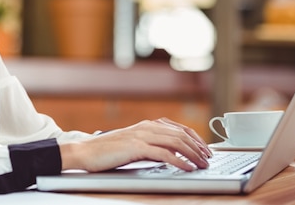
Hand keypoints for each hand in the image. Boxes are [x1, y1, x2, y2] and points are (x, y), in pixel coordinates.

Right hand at [59, 117, 211, 171]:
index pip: (179, 129)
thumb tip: (170, 154)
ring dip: (193, 154)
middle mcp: (146, 127)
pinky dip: (179, 161)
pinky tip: (187, 168)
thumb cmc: (107, 151)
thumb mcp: (133, 145)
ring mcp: (141, 136)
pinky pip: (164, 154)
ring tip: (202, 165)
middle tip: (209, 159)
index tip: (206, 150)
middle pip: (181, 135)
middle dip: (199, 147)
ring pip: (176, 142)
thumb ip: (150, 145)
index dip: (195, 139)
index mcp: (147, 125)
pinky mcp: (136, 147)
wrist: (85, 151)